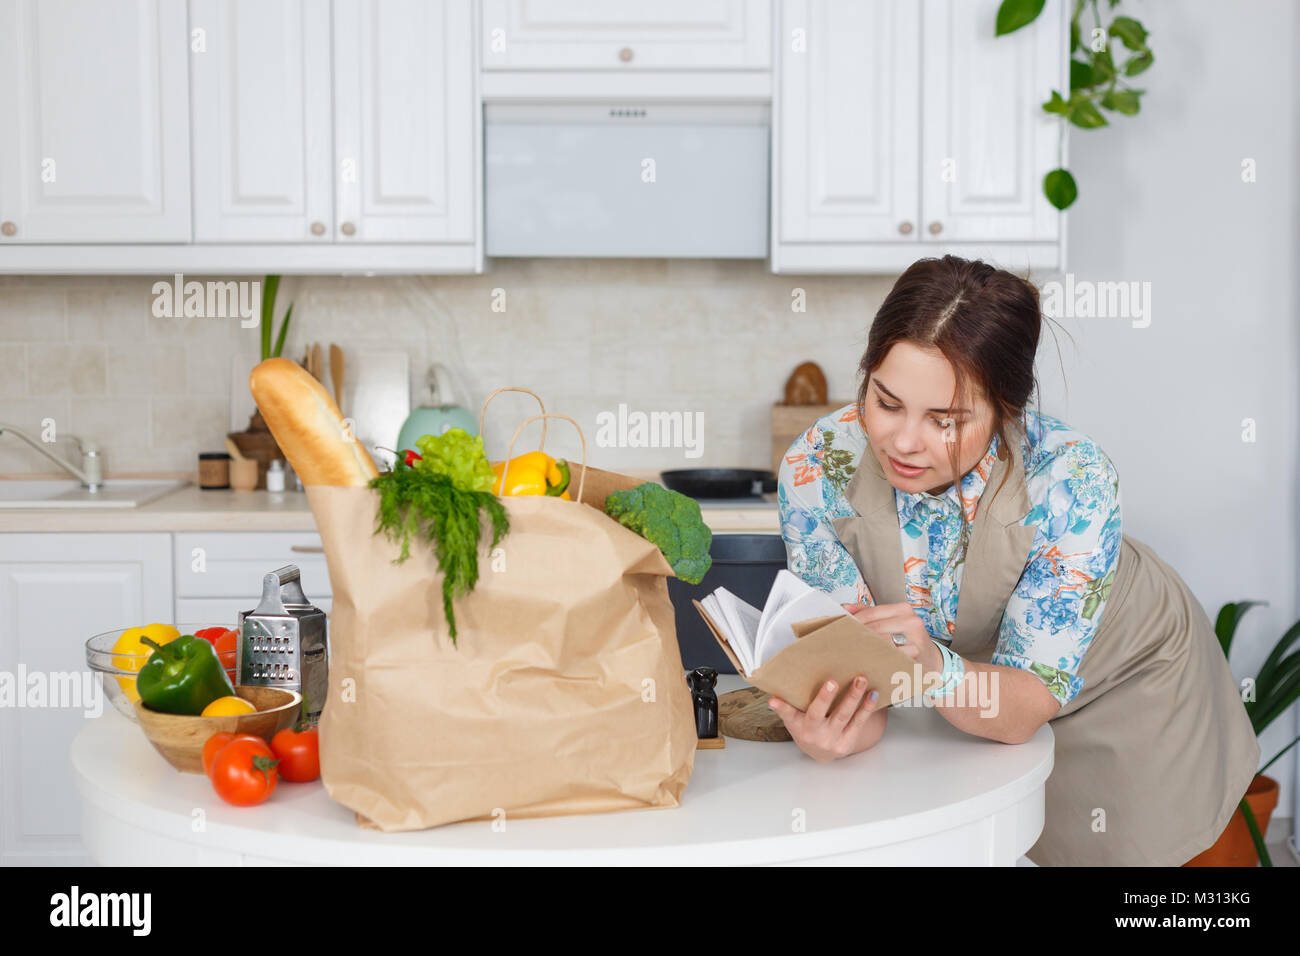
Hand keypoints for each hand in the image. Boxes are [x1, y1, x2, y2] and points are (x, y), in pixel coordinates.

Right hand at [768, 676, 884, 761]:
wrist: (820, 753)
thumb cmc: (805, 728)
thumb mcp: (792, 720)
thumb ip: (785, 708)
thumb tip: (772, 699)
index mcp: (799, 726)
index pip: (789, 715)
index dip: (782, 707)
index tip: (773, 699)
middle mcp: (815, 734)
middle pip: (819, 714)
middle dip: (826, 697)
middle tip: (833, 681)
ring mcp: (833, 739)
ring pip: (843, 716)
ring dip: (853, 697)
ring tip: (860, 680)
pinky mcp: (848, 742)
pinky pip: (858, 723)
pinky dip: (866, 708)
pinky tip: (872, 694)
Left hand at [842, 601, 942, 673]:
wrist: (932, 659)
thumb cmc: (908, 639)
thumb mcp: (892, 621)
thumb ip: (869, 613)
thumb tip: (844, 608)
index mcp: (903, 609)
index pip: (871, 613)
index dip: (853, 620)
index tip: (839, 627)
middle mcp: (911, 621)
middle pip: (875, 628)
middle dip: (856, 635)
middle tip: (840, 642)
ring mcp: (915, 639)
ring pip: (882, 643)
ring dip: (864, 648)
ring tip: (849, 652)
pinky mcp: (915, 656)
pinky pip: (891, 657)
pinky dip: (877, 659)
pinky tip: (866, 662)